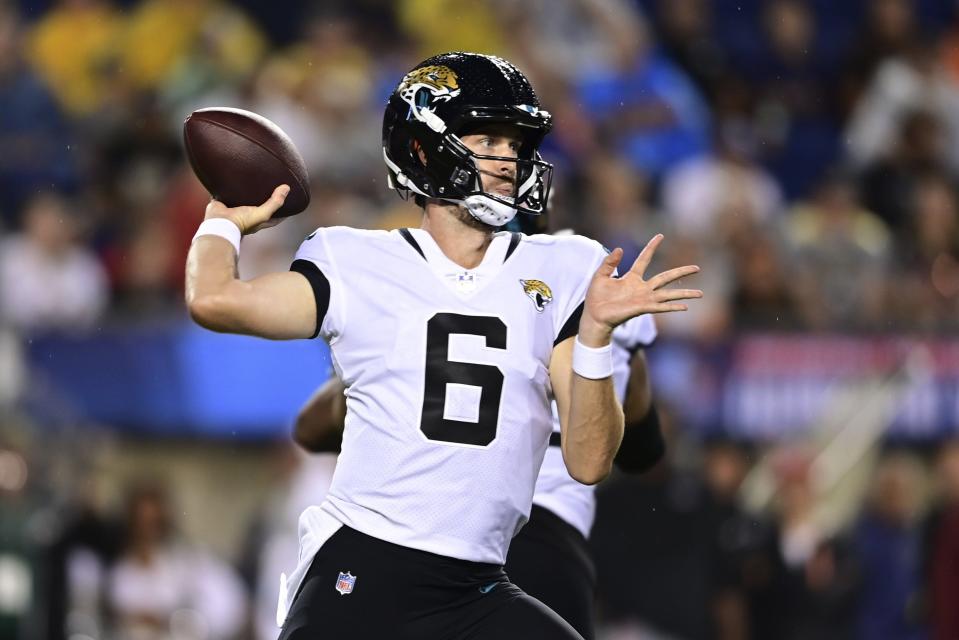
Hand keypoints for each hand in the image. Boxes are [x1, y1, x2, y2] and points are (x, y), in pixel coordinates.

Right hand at [203, 185, 288, 234]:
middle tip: (272, 186)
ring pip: (245, 199)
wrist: (220, 222)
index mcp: (259, 220)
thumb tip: (286, 188)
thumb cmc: (242, 222)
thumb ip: (275, 202)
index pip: (275, 216)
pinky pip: (229, 193)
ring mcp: (236, 209)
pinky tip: (234, 179)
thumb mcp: (263, 213)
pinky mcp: (225, 202)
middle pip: (260, 206)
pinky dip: (231, 188)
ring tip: (254, 180)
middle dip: (265, 198)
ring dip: (248, 193)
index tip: (291, 201)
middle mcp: (248, 215)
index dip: (283, 210)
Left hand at [579, 234, 701, 345]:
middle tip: (697, 268)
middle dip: (681, 272)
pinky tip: (685, 307)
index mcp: (631, 277)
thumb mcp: (600, 275)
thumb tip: (620, 249)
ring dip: (684, 294)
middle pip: (666, 277)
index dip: (652, 247)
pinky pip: (660, 307)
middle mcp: (641, 288)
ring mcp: (644, 299)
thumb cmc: (596, 298)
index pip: (645, 259)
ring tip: (700, 293)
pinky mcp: (642, 308)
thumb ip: (609, 262)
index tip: (660, 235)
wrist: (594, 316)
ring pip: (669, 294)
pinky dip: (672, 307)